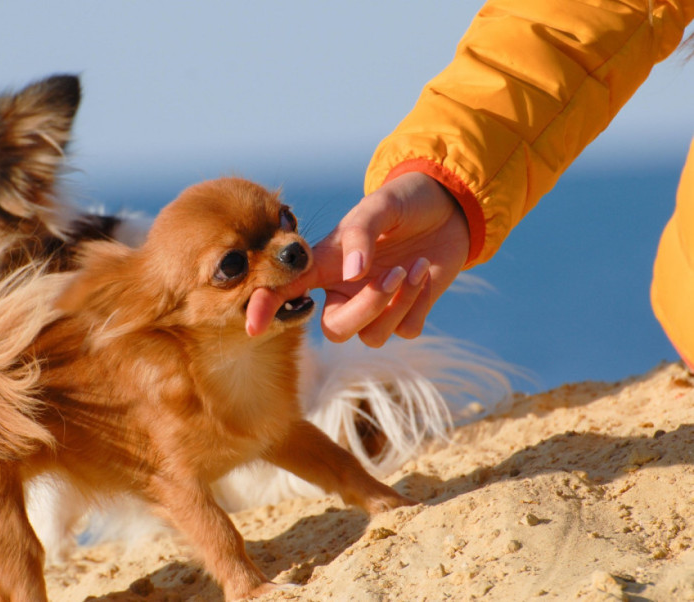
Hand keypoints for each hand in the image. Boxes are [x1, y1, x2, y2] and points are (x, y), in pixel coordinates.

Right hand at [246, 171, 470, 345]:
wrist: (447, 207)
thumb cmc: (402, 202)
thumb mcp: (379, 206)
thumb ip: (360, 234)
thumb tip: (352, 274)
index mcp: (324, 266)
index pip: (286, 291)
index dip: (264, 308)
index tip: (252, 326)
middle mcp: (343, 291)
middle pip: (336, 330)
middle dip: (368, 307)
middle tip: (395, 272)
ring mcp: (374, 307)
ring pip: (373, 336)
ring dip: (399, 303)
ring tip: (418, 265)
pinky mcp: (406, 314)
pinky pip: (406, 330)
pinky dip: (420, 304)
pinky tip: (426, 274)